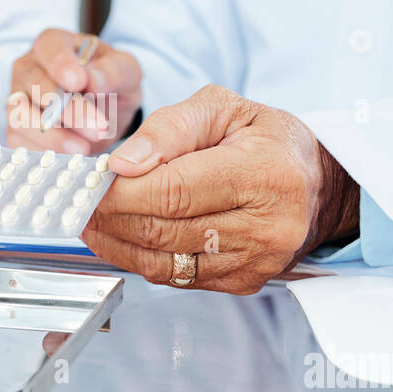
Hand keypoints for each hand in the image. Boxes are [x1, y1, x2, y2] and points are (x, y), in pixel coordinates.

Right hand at [5, 28, 141, 154]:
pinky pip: (20, 143)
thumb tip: (93, 80)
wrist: (107, 111)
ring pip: (20, 116)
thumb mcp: (126, 71)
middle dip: (67, 109)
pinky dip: (43, 153)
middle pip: (34, 85)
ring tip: (84, 149)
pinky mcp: (17, 131)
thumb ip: (114, 70)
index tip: (79, 82)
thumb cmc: (111, 83)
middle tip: (98, 127)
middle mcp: (28, 69)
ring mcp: (18, 100)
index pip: (49, 47)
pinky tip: (68, 160)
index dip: (61, 65)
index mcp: (53, 44)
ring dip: (53, 135)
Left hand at [81, 85, 359, 294]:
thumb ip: (170, 128)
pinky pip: (177, 278)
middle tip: (77, 202)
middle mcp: (267, 225)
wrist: (315, 185)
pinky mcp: (245, 283)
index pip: (174, 190)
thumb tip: (122, 163)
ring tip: (89, 221)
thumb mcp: (223, 108)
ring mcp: (256, 261)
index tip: (89, 182)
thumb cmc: (267, 140)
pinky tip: (121, 238)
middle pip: (164, 229)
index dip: (121, 191)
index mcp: (264, 173)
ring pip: (165, 262)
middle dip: (110, 217)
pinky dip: (141, 259)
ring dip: (116, 243)